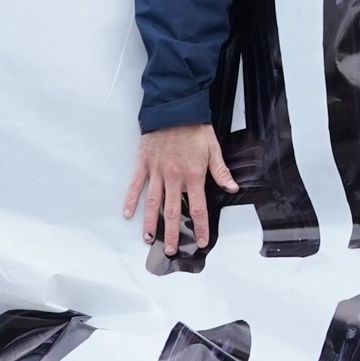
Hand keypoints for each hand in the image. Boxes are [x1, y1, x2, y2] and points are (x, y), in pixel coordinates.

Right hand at [125, 123, 233, 254]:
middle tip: (171, 250)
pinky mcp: (144, 164)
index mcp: (193, 175)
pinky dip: (131, 200)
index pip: (198, 208)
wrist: (174, 109)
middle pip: (174, 212)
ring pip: (153, 203)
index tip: (200, 242)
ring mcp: (157, 172)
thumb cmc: (194, 128)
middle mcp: (174, 178)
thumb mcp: (213, 149)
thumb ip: (221, 172)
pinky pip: (136, 185)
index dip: (200, 227)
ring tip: (149, 240)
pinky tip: (128, 214)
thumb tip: (231, 188)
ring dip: (151, 223)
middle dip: (173, 233)